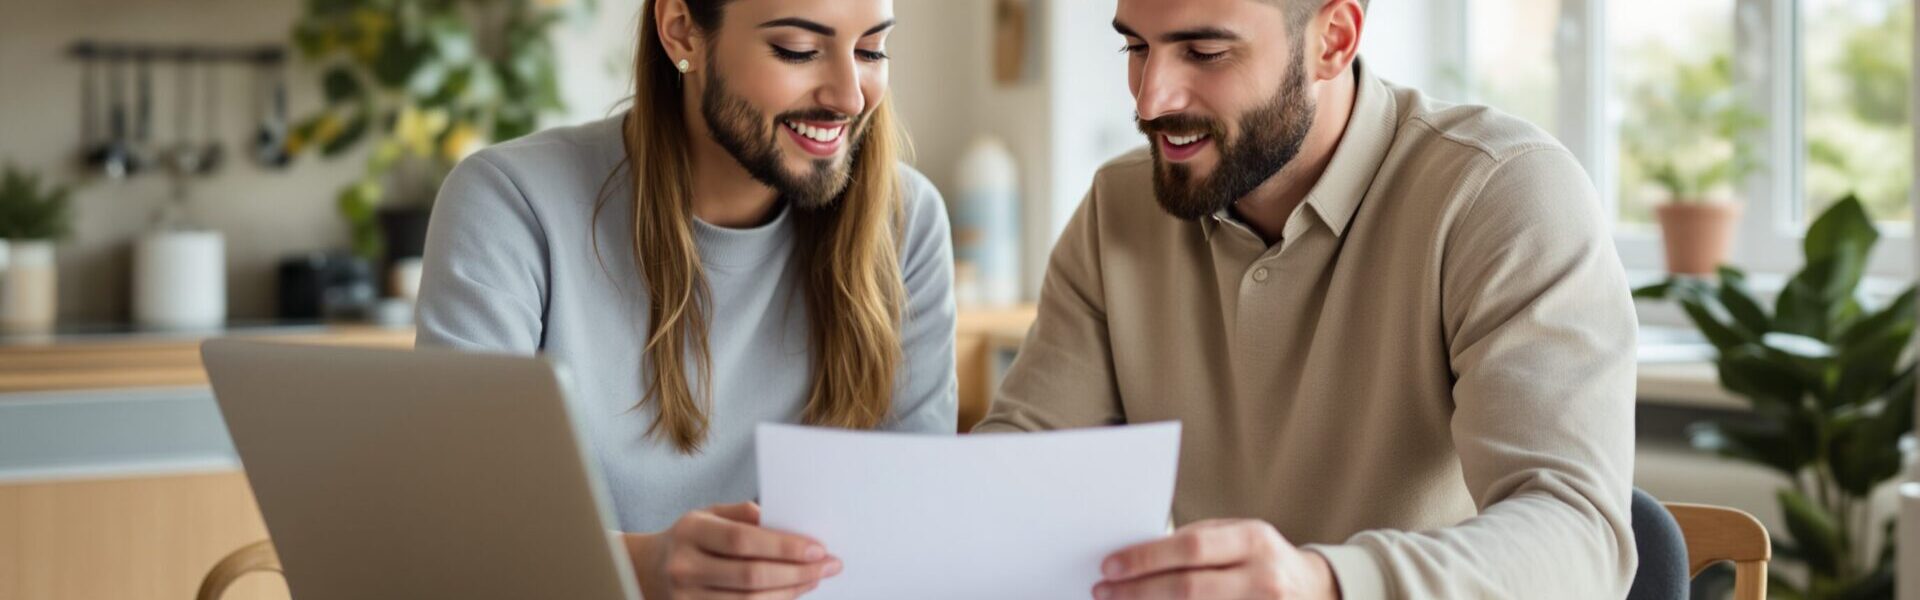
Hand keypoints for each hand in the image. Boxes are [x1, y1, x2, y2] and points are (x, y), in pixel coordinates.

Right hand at [626, 502, 840, 599]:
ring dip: (790, 592)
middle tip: (828, 565)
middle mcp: (685, 567)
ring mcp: (687, 598)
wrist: (647, 569)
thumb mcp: (710, 513)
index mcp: (691, 532)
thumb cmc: (691, 537)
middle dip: (797, 572)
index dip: (784, 546)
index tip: (818, 548)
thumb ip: (745, 514)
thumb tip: (787, 522)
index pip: (742, 541)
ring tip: (815, 579)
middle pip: (750, 576)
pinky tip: (792, 593)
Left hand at [1092, 519, 1338, 599]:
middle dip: (1137, 592)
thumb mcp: (1239, 537)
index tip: (1110, 565)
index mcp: (1253, 540)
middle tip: (1103, 592)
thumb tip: (1138, 555)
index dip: (1146, 558)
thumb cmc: (1261, 558)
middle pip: (1187, 588)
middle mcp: (1262, 578)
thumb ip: (1197, 543)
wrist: (1314, 590)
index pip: (1191, 548)